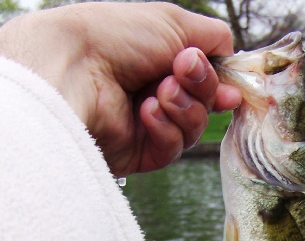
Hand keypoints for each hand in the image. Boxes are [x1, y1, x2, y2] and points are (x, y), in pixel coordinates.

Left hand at [0, 2, 241, 175]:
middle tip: (183, 72)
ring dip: (183, 107)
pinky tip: (145, 112)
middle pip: (205, 103)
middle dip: (201, 88)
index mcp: (159, 59)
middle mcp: (152, 91)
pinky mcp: (136, 152)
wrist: (72, 68)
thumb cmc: (115, 37)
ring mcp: (145, 124)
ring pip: (192, 127)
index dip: (220, 81)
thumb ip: (212, 37)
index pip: (205, 78)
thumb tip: (232, 54)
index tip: (229, 83)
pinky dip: (165, 128)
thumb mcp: (173, 23)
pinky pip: (172, 148)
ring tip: (159, 91)